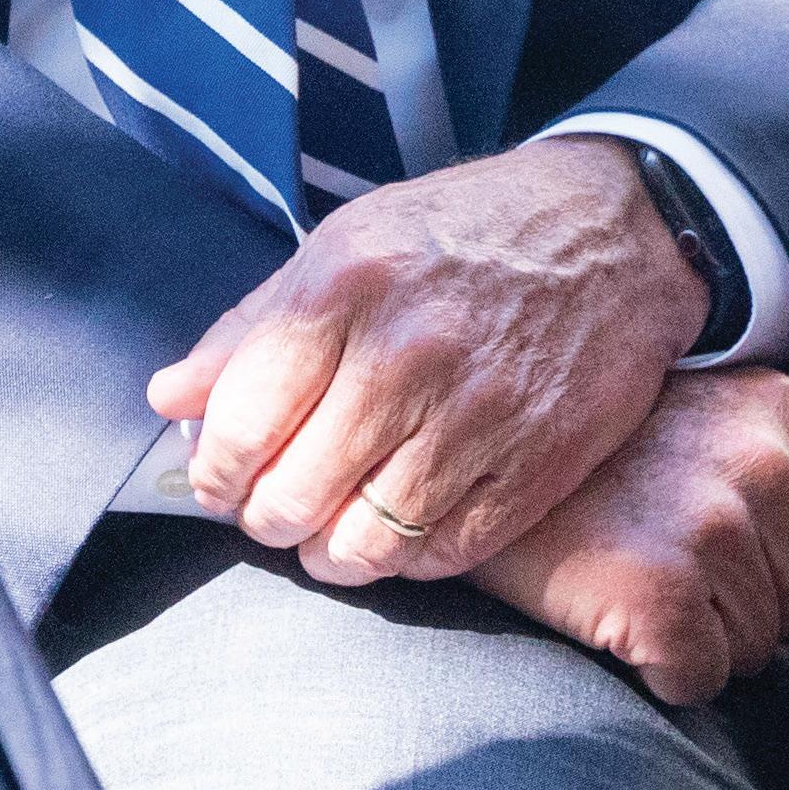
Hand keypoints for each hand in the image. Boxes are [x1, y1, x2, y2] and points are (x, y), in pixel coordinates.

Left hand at [147, 142, 704, 586]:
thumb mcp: (348, 243)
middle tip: (275, 505)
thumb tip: (171, 398)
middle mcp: (409, 353)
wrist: (617, 230)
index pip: (241, 422)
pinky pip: (442, 555)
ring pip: (363, 544)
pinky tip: (398, 527)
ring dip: (330, 552)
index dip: (216, 470)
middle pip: (293, 496)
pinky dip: (406, 559)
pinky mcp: (535, 465)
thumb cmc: (469, 234)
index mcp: (347, 287)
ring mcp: (478, 415)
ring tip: (329, 530)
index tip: (222, 477)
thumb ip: (251, 326)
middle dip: (267, 517)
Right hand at [473, 370, 788, 703]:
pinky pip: (701, 682)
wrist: (471, 461)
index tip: (715, 537)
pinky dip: (662, 674)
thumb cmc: (601, 458)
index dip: (787, 562)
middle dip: (750, 608)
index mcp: (786, 415)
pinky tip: (617, 619)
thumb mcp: (716, 425)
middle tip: (667, 563)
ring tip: (638, 582)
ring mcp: (714, 531)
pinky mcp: (664, 597)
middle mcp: (762, 467)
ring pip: (760, 651)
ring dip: (704, 640)